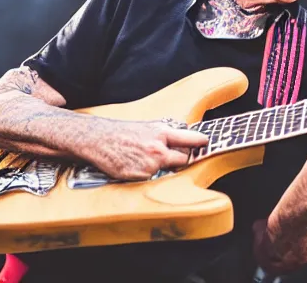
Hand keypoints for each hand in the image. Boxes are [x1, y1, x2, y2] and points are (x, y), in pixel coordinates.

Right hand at [81, 118, 207, 180]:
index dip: (201, 143)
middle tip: (176, 157)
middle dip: (182, 160)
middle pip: (184, 161)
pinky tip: (137, 165)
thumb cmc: (124, 132)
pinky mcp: (139, 177)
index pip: (190, 139)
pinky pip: (152, 179)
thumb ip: (167, 133)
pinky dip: (148, 176)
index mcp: (161, 133)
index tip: (207, 144)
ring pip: (167, 171)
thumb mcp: (148, 126)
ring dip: (163, 168)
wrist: (99, 139)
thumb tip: (186, 136)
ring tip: (145, 159)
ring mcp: (149, 165)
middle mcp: (158, 150)